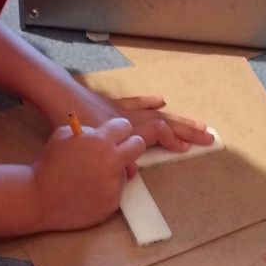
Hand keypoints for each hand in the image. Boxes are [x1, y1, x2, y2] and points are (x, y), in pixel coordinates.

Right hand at [32, 117, 145, 229]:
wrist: (39, 197)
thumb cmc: (49, 163)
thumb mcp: (64, 134)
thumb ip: (89, 132)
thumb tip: (107, 139)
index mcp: (99, 141)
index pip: (125, 126)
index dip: (118, 130)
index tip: (114, 135)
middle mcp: (111, 161)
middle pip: (138, 145)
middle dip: (130, 145)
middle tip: (118, 152)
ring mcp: (113, 184)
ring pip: (127, 170)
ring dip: (116, 170)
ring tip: (92, 177)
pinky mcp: (112, 203)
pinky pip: (118, 191)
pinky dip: (107, 190)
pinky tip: (90, 191)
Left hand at [61, 89, 213, 153]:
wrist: (56, 94)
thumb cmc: (69, 120)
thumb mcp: (88, 146)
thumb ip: (110, 161)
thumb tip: (132, 171)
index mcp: (124, 129)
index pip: (157, 134)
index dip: (173, 141)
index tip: (187, 150)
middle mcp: (129, 118)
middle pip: (164, 123)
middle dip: (187, 131)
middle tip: (209, 136)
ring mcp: (122, 109)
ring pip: (155, 114)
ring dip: (176, 118)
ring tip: (197, 122)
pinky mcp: (112, 103)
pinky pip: (134, 102)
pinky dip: (148, 101)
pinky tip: (160, 99)